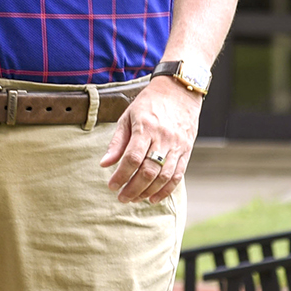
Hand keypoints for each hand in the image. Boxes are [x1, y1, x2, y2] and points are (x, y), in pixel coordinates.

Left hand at [100, 77, 199, 203]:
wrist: (180, 91)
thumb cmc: (149, 103)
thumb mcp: (128, 116)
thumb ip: (117, 142)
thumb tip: (104, 164)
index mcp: (145, 127)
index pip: (132, 158)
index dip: (121, 175)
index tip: (112, 185)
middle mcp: (163, 138)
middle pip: (148, 171)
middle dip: (133, 188)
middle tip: (122, 197)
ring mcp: (177, 145)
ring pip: (164, 176)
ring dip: (148, 192)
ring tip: (135, 198)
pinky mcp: (187, 150)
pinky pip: (178, 175)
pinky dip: (166, 190)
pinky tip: (154, 198)